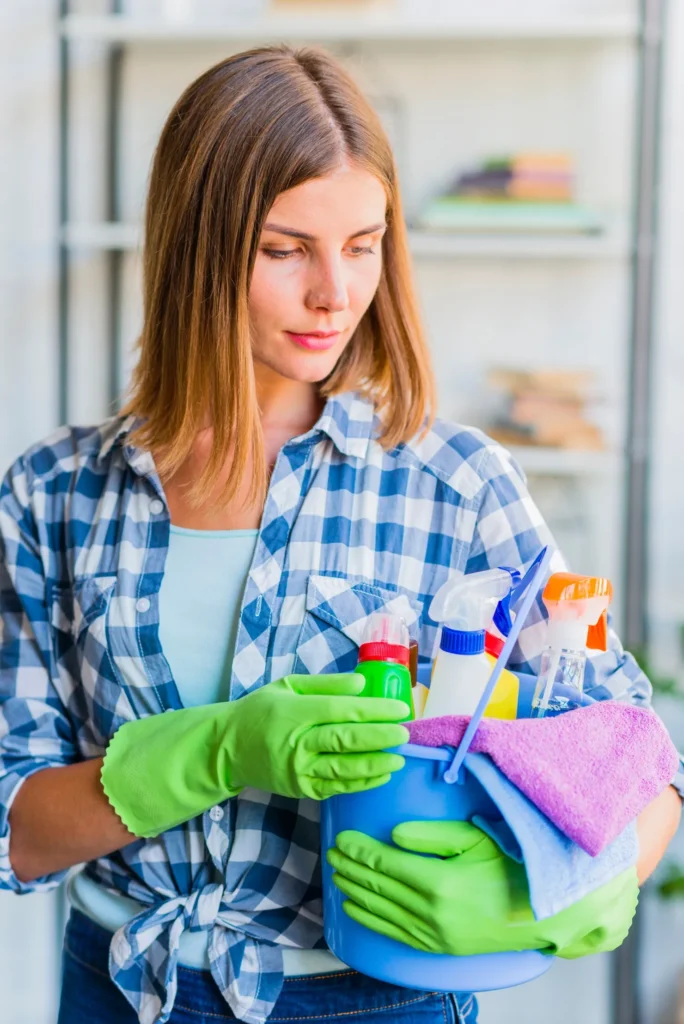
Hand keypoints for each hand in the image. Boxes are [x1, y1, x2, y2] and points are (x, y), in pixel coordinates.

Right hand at [101, 673, 408, 836]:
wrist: (229, 747)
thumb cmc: (262, 711)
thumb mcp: (289, 686)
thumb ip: (327, 685)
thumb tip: (363, 684)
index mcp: (296, 712)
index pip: (342, 711)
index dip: (374, 710)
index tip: (400, 709)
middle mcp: (297, 742)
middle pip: (346, 740)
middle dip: (380, 738)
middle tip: (405, 734)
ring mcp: (299, 770)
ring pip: (343, 768)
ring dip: (375, 765)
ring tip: (399, 758)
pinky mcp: (301, 789)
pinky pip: (336, 787)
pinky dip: (360, 782)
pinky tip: (380, 776)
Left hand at [327, 820, 637, 958]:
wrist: (543, 913)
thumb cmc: (512, 866)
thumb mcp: (475, 839)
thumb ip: (431, 836)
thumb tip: (393, 834)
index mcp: (439, 883)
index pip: (384, 864)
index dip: (359, 850)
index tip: (341, 837)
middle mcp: (432, 914)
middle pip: (377, 888)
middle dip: (350, 868)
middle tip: (331, 851)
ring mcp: (435, 935)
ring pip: (381, 911)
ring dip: (355, 891)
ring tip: (337, 874)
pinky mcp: (440, 948)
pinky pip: (395, 934)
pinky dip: (370, 920)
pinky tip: (355, 909)